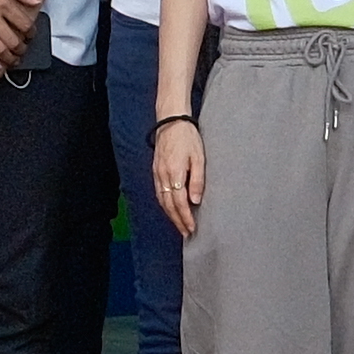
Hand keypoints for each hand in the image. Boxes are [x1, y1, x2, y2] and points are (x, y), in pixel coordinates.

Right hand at [150, 113, 205, 228]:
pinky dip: (164, 205)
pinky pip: (158, 193)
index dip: (185, 218)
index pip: (179, 203)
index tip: (191, 228)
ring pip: (162, 201)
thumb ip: (197, 180)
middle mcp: (163, 176)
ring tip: (179, 225)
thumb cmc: (187, 137)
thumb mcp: (198, 157)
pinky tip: (170, 209)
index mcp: (175, 173)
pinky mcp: (155, 170)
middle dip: (177, 221)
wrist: (170, 121)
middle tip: (186, 233)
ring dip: (170, 215)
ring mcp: (157, 174)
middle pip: (169, 205)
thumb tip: (195, 200)